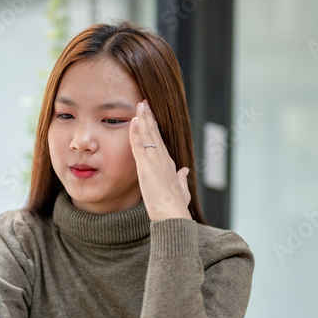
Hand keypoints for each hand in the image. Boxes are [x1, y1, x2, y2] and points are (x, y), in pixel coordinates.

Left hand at [130, 100, 191, 220]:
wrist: (173, 215)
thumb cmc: (176, 207)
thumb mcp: (181, 190)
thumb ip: (181, 180)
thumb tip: (184, 171)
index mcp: (169, 165)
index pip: (159, 141)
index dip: (154, 128)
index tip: (150, 116)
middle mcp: (163, 159)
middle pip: (154, 133)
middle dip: (149, 117)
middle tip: (144, 102)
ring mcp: (155, 161)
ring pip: (148, 135)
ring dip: (143, 119)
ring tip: (140, 104)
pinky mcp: (146, 167)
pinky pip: (139, 146)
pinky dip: (136, 132)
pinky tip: (133, 120)